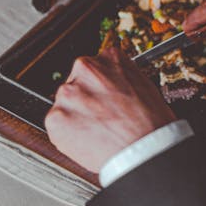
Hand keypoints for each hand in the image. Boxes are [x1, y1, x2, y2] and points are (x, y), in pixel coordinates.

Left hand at [45, 48, 174, 172]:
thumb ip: (120, 78)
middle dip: (85, 100)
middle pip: (77, 84)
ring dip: (76, 116)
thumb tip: (112, 86)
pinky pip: (57, 126)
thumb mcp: (143, 84)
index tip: (102, 97)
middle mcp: (85, 69)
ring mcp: (68, 93)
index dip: (99, 87)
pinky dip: (68, 135)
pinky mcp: (55, 118)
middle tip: (100, 117)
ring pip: (66, 104)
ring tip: (97, 131)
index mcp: (108, 57)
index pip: (95, 68)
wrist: (144, 148)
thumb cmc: (149, 122)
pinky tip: (88, 140)